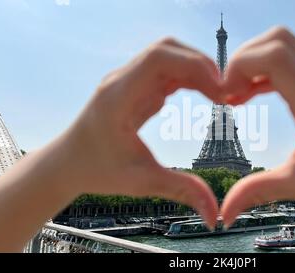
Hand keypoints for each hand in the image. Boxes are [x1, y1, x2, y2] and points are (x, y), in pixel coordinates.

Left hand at [60, 38, 221, 228]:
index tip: (219, 92)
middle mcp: (122, 80)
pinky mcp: (136, 85)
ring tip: (219, 93)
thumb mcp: (141, 182)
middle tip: (226, 92)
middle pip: (167, 49)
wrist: (69, 162)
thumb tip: (215, 214)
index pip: (158, 59)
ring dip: (197, 68)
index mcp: (118, 97)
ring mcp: (129, 79)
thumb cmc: (98, 170)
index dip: (195, 67)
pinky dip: (189, 75)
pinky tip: (204, 92)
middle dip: (201, 65)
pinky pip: (166, 69)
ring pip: (168, 55)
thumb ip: (180, 191)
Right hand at [220, 27, 294, 229]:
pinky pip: (292, 55)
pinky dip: (267, 66)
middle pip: (278, 39)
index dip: (241, 66)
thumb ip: (260, 191)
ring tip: (238, 94)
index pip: (276, 58)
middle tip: (228, 92)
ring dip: (254, 60)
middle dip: (242, 59)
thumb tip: (225, 212)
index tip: (226, 95)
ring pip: (284, 41)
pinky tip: (255, 92)